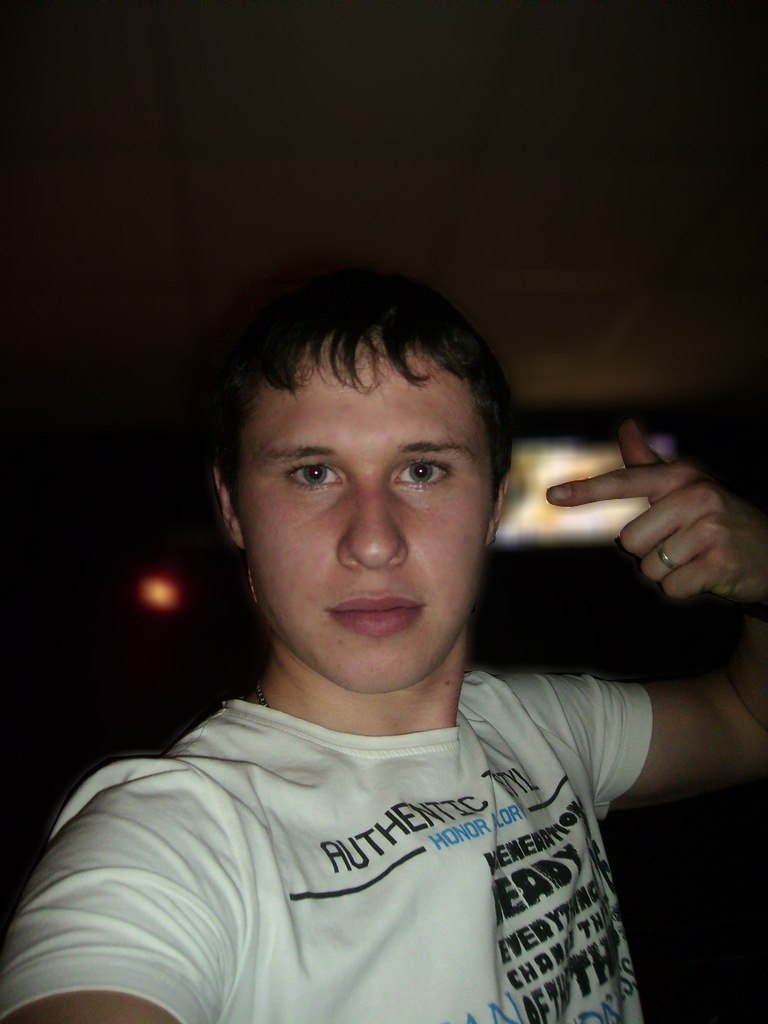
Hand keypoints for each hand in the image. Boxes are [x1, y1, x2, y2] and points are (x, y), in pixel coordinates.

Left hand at [546, 419, 767, 603]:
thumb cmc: (719, 519)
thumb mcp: (688, 486)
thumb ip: (650, 464)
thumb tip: (626, 426)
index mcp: (683, 477)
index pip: (625, 482)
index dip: (586, 490)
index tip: (553, 495)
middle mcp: (696, 497)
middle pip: (630, 540)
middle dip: (650, 551)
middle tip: (683, 544)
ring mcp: (710, 530)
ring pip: (649, 567)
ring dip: (668, 571)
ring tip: (697, 558)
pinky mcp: (719, 563)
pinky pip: (672, 587)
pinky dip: (685, 588)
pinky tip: (708, 574)